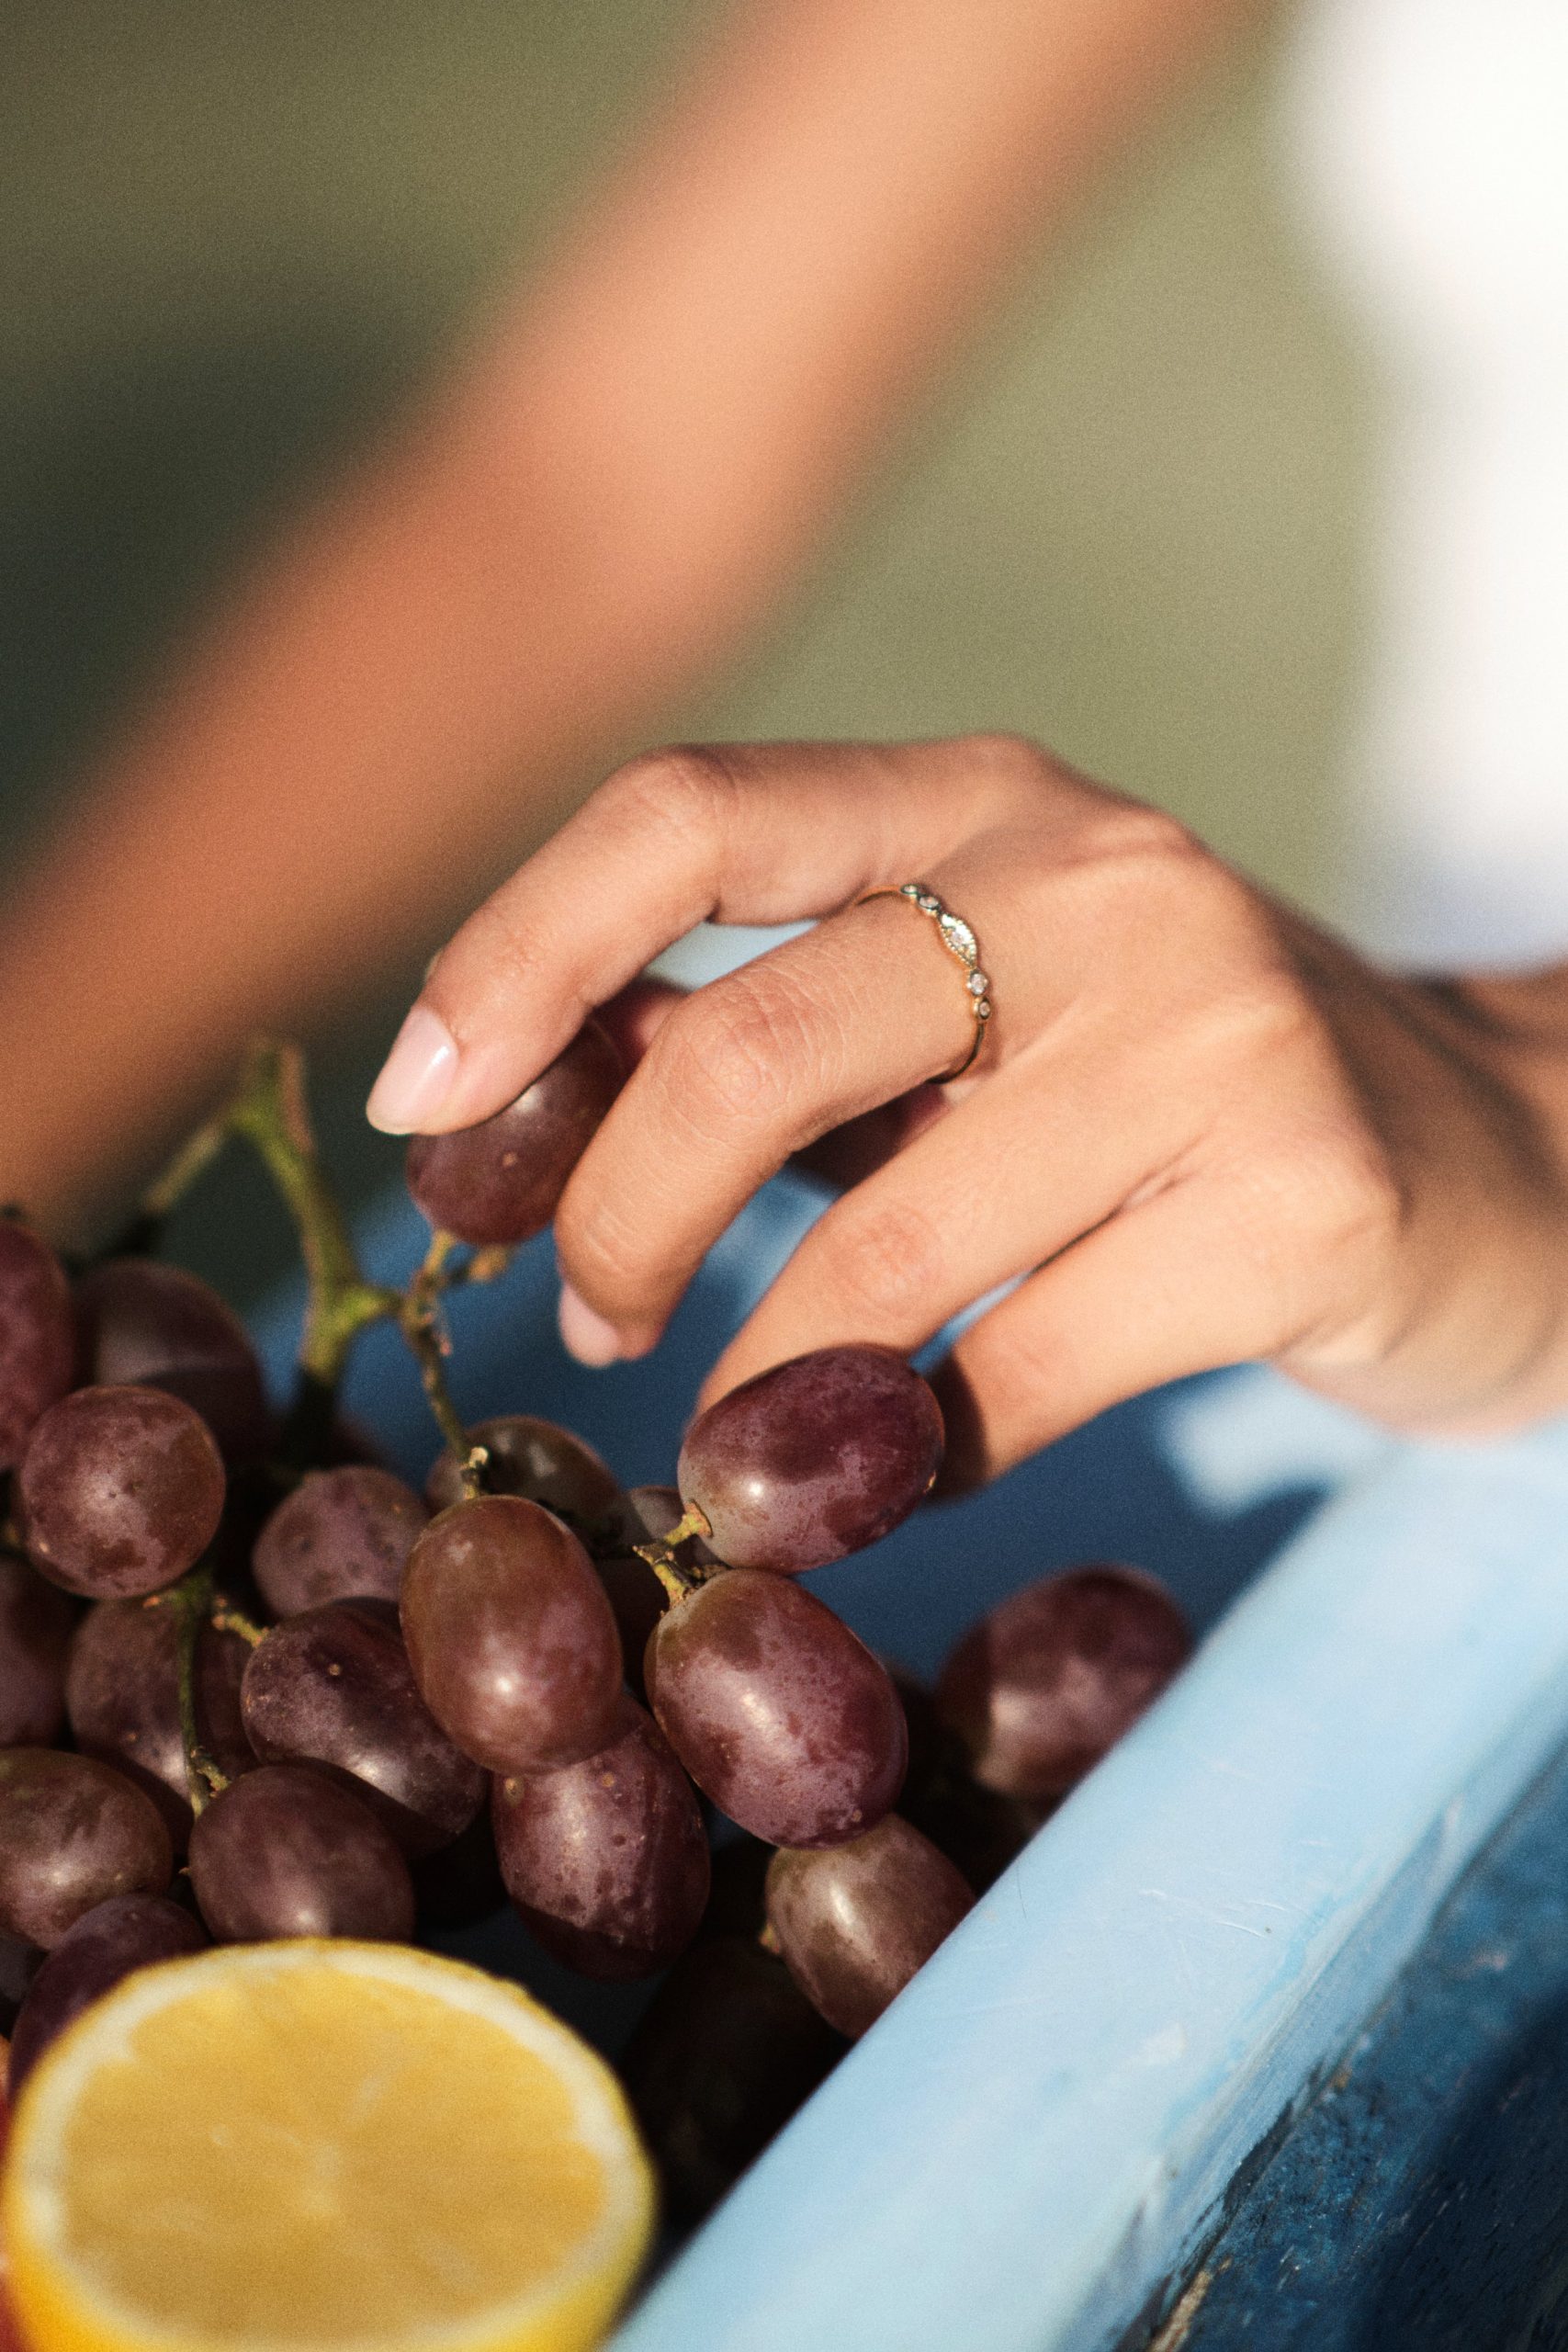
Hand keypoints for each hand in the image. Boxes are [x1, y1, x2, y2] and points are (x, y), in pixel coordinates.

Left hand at [366, 735, 1567, 1486]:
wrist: (1514, 1164)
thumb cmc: (1184, 1098)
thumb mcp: (988, 1014)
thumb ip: (790, 1037)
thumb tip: (525, 1114)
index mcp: (985, 800)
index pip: (693, 814)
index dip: (518, 953)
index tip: (420, 1106)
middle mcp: (1099, 877)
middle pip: (752, 1045)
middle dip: (615, 1218)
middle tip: (582, 1321)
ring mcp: (1214, 1033)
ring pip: (885, 1250)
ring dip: (757, 1390)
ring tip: (732, 1452)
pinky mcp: (1304, 1203)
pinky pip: (1023, 1372)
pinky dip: (917, 1458)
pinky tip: (901, 1477)